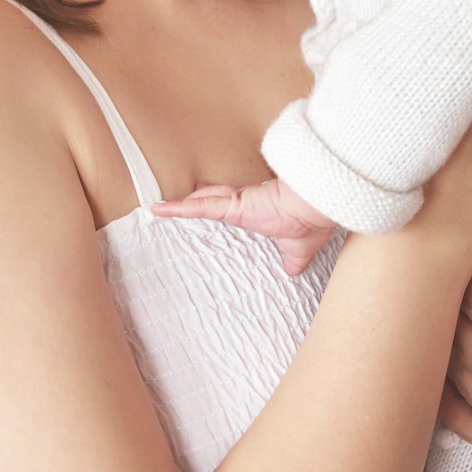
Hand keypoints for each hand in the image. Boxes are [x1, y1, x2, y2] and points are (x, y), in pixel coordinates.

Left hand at [153, 177, 337, 275]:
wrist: (313, 210)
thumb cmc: (309, 224)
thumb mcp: (299, 249)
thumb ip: (293, 260)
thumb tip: (293, 272)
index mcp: (259, 210)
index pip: (232, 205)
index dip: (219, 204)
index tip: (206, 204)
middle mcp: (245, 202)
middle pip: (213, 199)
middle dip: (197, 199)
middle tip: (176, 204)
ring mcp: (236, 202)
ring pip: (203, 201)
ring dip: (182, 205)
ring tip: (159, 208)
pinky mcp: (232, 205)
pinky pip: (199, 206)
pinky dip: (178, 208)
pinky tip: (159, 209)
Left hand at [438, 138, 471, 471]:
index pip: (468, 292)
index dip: (464, 269)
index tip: (463, 251)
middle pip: (453, 332)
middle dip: (448, 304)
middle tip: (438, 278)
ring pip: (452, 375)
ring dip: (443, 346)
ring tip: (435, 317)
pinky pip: (461, 424)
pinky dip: (445, 397)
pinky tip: (438, 370)